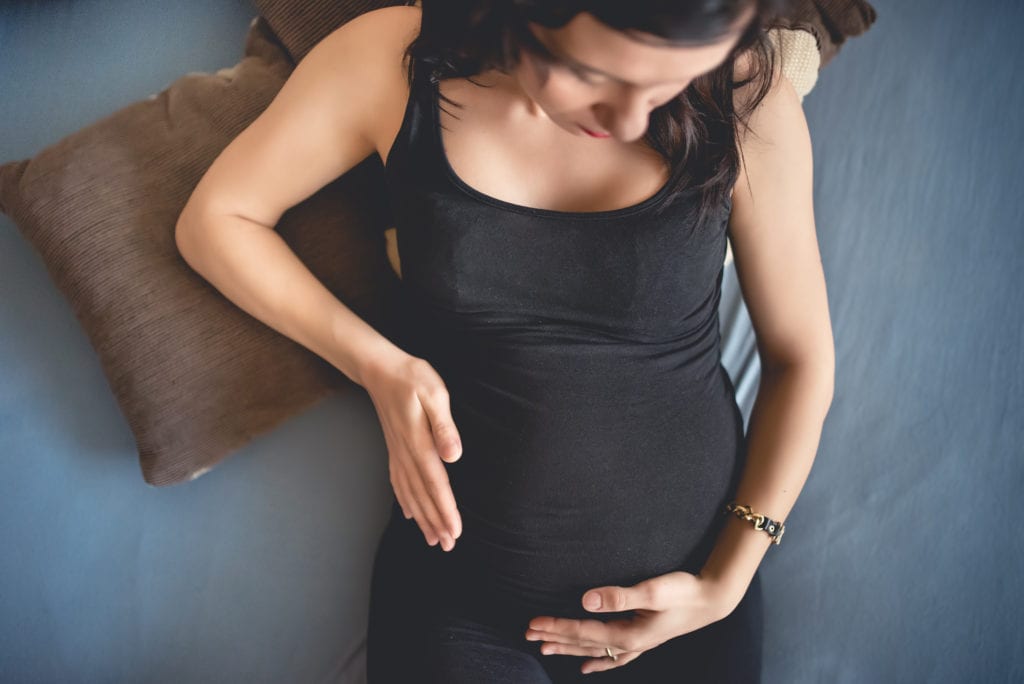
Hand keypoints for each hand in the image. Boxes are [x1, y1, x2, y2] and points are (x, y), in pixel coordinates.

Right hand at [361, 349, 462, 551]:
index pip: (435, 483)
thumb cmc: (411, 377)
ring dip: (422, 517)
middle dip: (435, 522)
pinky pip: (398, 481)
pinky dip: (405, 501)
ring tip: (432, 538)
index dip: (445, 509)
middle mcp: (406, 453)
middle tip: (447, 545)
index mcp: (419, 442)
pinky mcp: (394, 448)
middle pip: (422, 495)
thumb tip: (454, 456)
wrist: (380, 368)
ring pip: (410, 493)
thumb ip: (444, 425)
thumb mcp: (434, 393)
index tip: (454, 531)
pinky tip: (410, 514)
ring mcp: (397, 452)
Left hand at [524, 571, 741, 674]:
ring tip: (545, 649)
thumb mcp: (653, 590)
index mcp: (630, 634)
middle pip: (584, 644)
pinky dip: (598, 662)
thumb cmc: (684, 590)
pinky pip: (614, 657)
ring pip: (595, 652)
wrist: (712, 599)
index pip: (584, 631)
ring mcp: (638, 645)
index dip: (557, 627)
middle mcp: (631, 644)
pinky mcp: (644, 639)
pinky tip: (587, 666)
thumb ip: (620, 596)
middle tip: (529, 634)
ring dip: (569, 649)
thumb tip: (586, 600)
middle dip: (555, 638)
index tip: (534, 623)